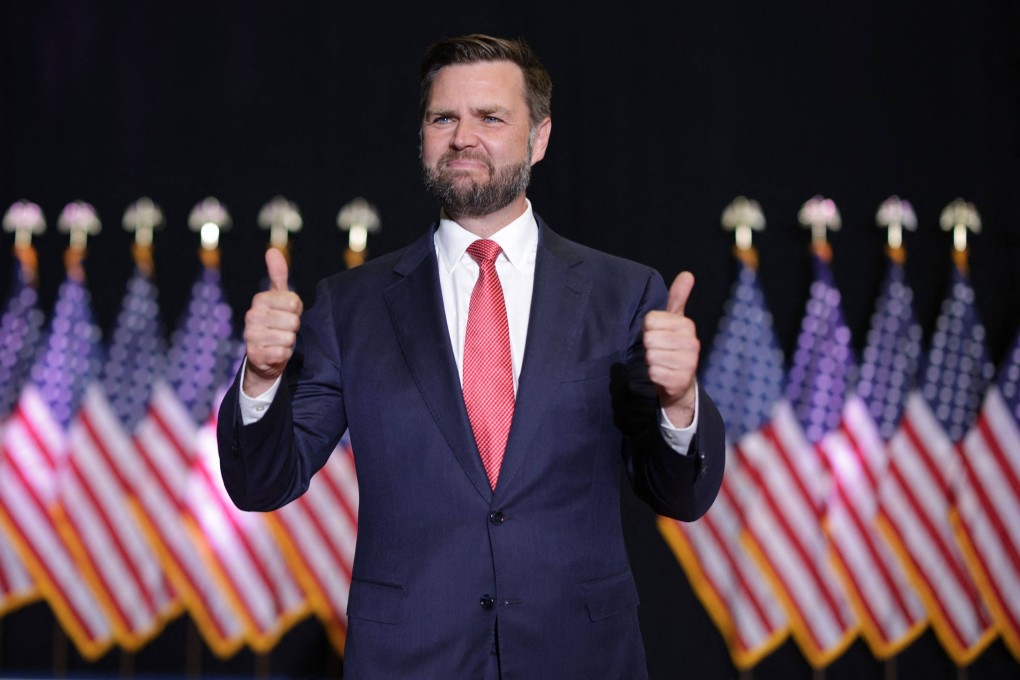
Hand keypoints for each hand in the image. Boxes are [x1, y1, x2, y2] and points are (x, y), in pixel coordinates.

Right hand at [242, 248, 302, 395]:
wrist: (264, 357)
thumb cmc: (276, 323)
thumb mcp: (278, 298)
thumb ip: (278, 275)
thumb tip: (272, 250)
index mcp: (260, 300)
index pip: (294, 302)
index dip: (296, 311)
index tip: (287, 314)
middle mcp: (252, 316)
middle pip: (293, 321)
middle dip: (293, 328)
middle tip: (284, 330)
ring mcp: (251, 336)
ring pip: (289, 337)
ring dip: (289, 342)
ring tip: (279, 341)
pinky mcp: (255, 354)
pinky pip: (282, 352)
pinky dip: (283, 355)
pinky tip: (275, 353)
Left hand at [643, 272, 698, 427]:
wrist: (680, 382)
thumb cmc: (673, 347)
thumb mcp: (675, 321)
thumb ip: (678, 298)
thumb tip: (687, 274)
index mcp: (687, 325)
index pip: (650, 320)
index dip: (648, 329)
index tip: (658, 335)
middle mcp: (691, 343)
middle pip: (649, 338)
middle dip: (649, 346)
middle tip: (659, 350)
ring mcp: (688, 363)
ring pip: (650, 356)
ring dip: (650, 361)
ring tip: (661, 362)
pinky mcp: (680, 381)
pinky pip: (653, 372)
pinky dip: (653, 375)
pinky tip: (662, 374)